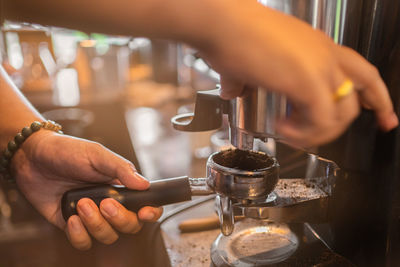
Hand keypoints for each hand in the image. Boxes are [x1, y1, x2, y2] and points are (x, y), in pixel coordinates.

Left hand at [10, 130, 162, 249]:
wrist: (33, 157)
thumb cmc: (68, 151)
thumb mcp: (97, 155)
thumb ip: (121, 169)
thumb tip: (144, 184)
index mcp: (121, 186)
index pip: (144, 205)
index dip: (150, 213)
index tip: (144, 212)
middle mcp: (109, 203)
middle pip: (129, 226)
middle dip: (119, 219)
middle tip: (105, 204)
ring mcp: (92, 216)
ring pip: (108, 236)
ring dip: (96, 224)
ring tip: (81, 204)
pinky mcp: (72, 225)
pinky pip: (84, 242)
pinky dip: (79, 234)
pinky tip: (71, 218)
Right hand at [197, 1, 397, 146]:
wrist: (221, 23)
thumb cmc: (231, 34)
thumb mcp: (247, 61)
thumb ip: (245, 81)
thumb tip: (234, 92)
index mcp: (316, 47)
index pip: (360, 71)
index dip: (375, 94)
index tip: (383, 112)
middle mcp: (324, 55)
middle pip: (364, 88)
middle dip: (373, 112)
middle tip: (373, 127)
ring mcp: (318, 68)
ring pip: (343, 113)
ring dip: (319, 132)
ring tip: (291, 132)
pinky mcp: (306, 83)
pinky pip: (320, 122)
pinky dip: (303, 133)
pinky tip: (281, 127)